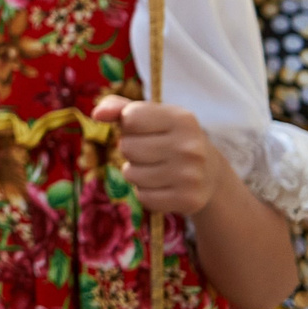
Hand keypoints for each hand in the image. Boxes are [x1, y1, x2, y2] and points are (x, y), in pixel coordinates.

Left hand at [91, 96, 221, 215]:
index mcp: (182, 119)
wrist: (210, 174)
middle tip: (152, 152)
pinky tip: (163, 185)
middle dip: (131, 150)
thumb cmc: (169, 138)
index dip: (129, 125)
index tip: (144, 129)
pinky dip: (146, 192)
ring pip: (131, 174)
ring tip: (156, 168)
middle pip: (127, 147)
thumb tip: (97, 114)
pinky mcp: (189, 200)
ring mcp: (191, 175)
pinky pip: (143, 197)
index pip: (130, 118)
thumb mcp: (151, 116)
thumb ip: (120, 108)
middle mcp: (190, 147)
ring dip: (136, 172)